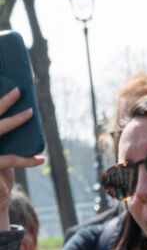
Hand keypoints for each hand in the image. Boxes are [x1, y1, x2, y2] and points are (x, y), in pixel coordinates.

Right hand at [0, 87, 44, 225]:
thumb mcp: (0, 155)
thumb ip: (3, 137)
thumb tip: (19, 114)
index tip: (11, 90)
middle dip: (2, 101)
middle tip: (18, 90)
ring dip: (15, 120)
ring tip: (30, 112)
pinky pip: (10, 159)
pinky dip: (27, 159)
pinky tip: (40, 159)